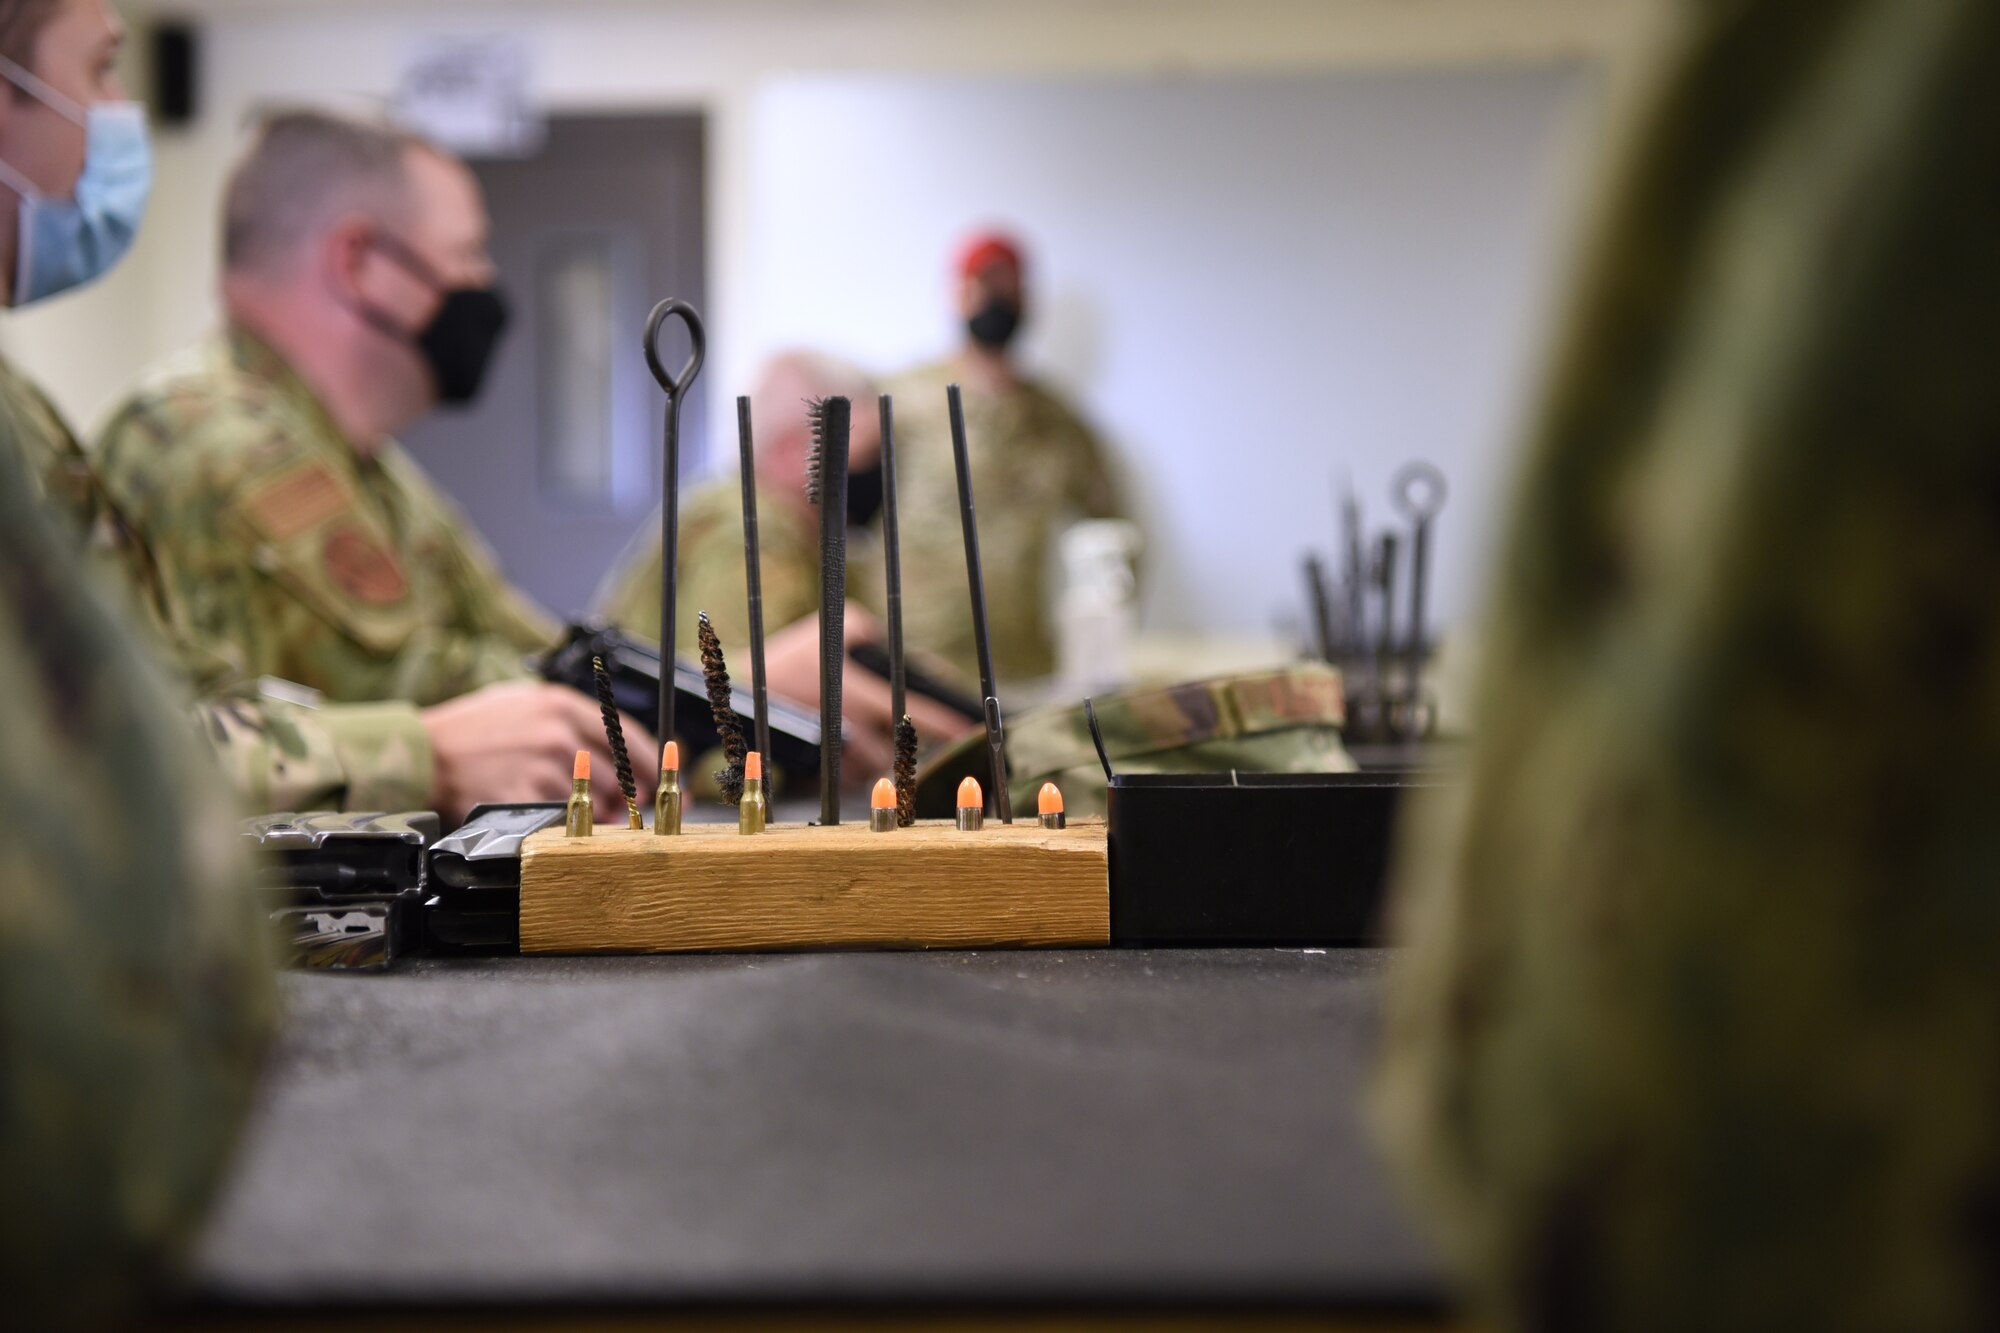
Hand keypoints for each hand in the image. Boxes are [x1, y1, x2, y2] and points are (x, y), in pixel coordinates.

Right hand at [421, 680, 659, 824]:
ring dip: (592, 816)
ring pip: (592, 804)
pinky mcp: (522, 799)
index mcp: (562, 705)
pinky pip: (561, 822)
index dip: (651, 765)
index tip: (663, 782)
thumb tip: (617, 752)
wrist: (424, 753)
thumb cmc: (473, 729)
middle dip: (625, 799)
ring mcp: (540, 768)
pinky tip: (551, 823)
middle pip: (618, 776)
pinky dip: (562, 827)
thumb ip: (572, 722)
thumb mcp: (525, 703)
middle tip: (623, 810)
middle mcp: (557, 735)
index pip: (628, 736)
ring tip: (576, 815)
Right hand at [762, 610, 979, 785]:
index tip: (969, 730)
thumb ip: (870, 632)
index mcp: (861, 693)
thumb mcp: (836, 627)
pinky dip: (858, 765)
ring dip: (883, 756)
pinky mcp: (821, 769)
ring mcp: (837, 753)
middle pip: (900, 749)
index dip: (947, 725)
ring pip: (877, 765)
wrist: (743, 696)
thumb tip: (897, 645)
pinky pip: (852, 774)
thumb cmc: (791, 657)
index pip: (916, 714)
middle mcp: (854, 728)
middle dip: (908, 745)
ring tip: (878, 738)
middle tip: (920, 738)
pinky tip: (852, 748)